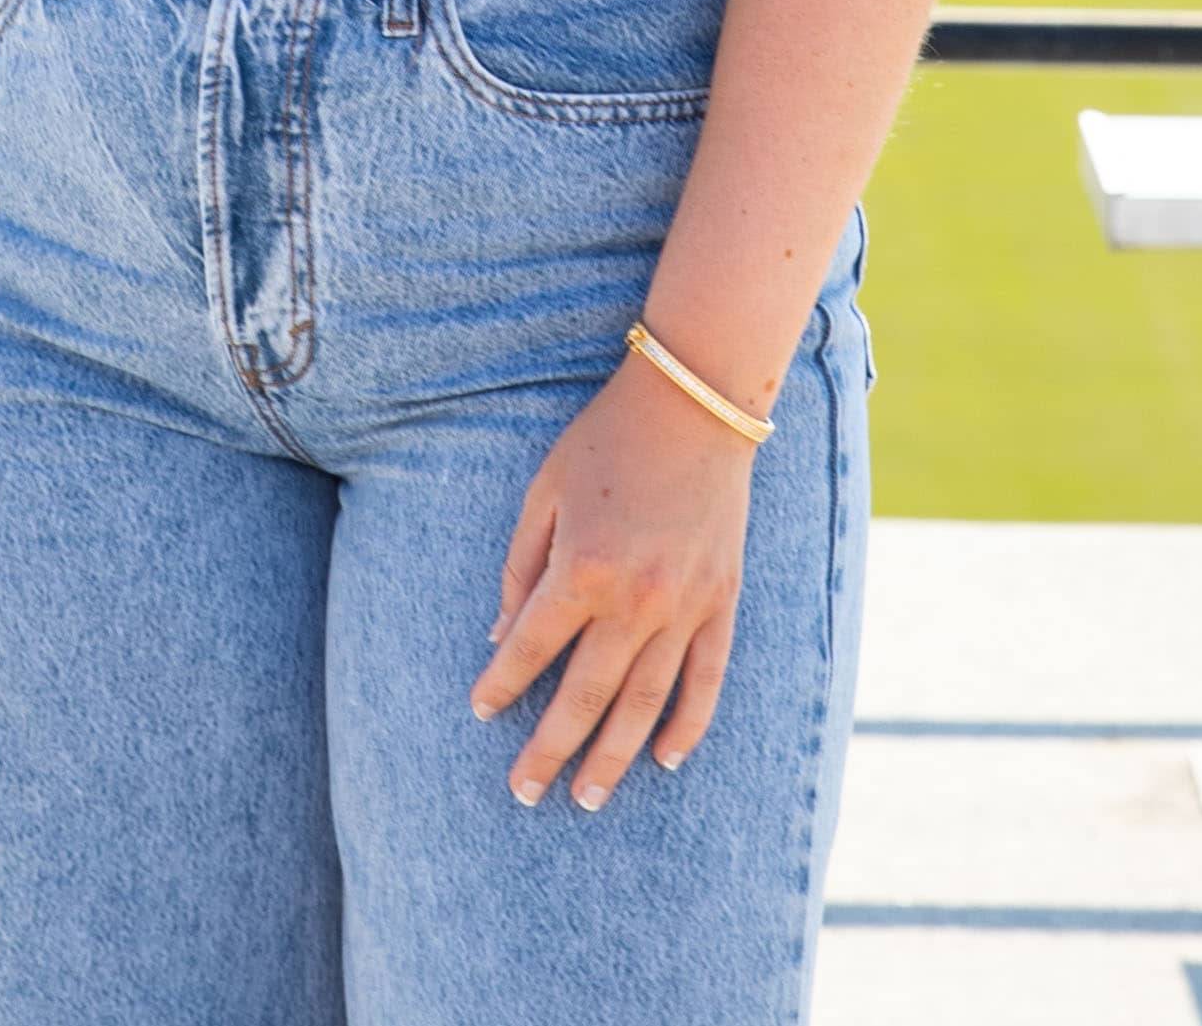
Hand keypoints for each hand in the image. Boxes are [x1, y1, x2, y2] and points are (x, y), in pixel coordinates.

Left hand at [468, 349, 757, 810]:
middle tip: (523, 794)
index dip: (501, 685)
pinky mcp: (722, 602)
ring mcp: (684, 607)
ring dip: (613, 756)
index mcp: (583, 569)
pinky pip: (707, 679)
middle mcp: (635, 600)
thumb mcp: (545, 491)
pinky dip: (688, 724)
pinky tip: (666, 759)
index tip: (480, 713)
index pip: (531, 648)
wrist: (697, 403)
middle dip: (550, 750)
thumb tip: (499, 635)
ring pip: (644, 704)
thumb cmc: (607, 440)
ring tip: (587, 798)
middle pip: (584, 697)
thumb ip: (521, 567)